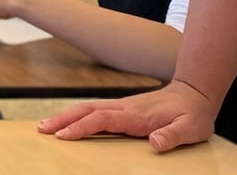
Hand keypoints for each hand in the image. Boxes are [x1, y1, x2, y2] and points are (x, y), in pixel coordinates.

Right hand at [37, 81, 216, 151]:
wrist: (195, 93)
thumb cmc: (194, 114)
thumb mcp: (191, 129)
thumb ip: (173, 136)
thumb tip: (154, 143)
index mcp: (137, 115)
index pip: (103, 120)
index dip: (82, 128)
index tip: (63, 136)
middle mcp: (125, 108)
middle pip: (87, 110)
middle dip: (63, 119)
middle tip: (41, 129)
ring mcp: (123, 106)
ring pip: (88, 108)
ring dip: (66, 116)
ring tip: (45, 125)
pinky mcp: (123, 108)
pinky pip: (95, 111)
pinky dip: (77, 115)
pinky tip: (69, 121)